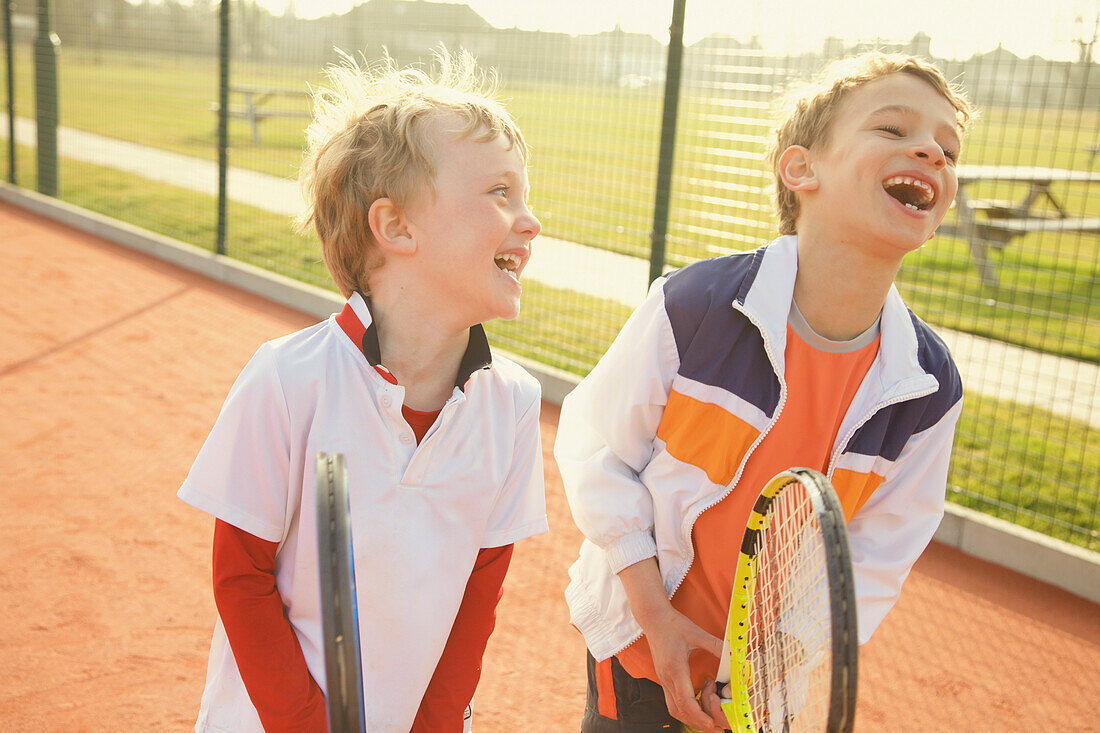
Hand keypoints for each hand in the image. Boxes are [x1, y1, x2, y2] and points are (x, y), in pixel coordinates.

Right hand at [616, 559, 728, 730]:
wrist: (653, 618)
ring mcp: (663, 679)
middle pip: (680, 711)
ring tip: (708, 720)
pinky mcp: (664, 678)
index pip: (685, 701)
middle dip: (697, 722)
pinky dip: (685, 709)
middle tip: (715, 728)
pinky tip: (698, 704)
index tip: (712, 724)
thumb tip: (733, 655)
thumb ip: (715, 645)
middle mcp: (667, 678)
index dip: (699, 716)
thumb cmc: (673, 624)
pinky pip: (672, 701)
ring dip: (691, 718)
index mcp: (675, 669)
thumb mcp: (696, 633)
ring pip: (674, 709)